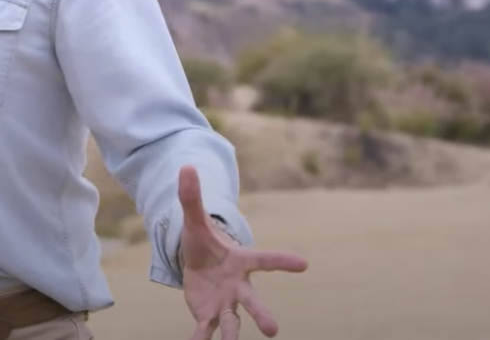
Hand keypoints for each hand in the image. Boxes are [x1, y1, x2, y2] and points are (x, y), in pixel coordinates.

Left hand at [177, 166, 307, 338]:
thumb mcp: (194, 220)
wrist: (199, 268)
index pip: (265, 259)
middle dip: (262, 314)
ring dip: (232, 335)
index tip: (304, 264)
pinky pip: (205, 330)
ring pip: (232, 321)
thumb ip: (192, 197)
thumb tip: (184, 166)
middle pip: (252, 300)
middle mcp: (238, 286)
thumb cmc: (205, 244)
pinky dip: (200, 339)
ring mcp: (224, 303)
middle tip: (273, 331)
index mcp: (241, 261)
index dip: (283, 261)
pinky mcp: (208, 315)